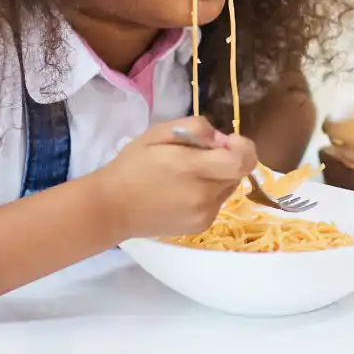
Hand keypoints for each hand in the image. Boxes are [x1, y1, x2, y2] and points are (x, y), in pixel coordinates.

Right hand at [93, 116, 257, 240]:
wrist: (112, 209)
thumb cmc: (132, 166)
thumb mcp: (157, 133)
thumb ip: (193, 128)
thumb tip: (219, 137)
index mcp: (192, 169)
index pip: (242, 160)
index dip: (241, 146)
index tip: (225, 140)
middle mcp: (204, 195)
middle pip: (239, 172)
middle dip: (228, 158)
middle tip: (200, 154)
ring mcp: (205, 214)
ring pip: (230, 187)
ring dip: (219, 175)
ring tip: (189, 173)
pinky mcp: (202, 226)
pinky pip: (218, 202)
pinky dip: (210, 191)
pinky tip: (185, 190)